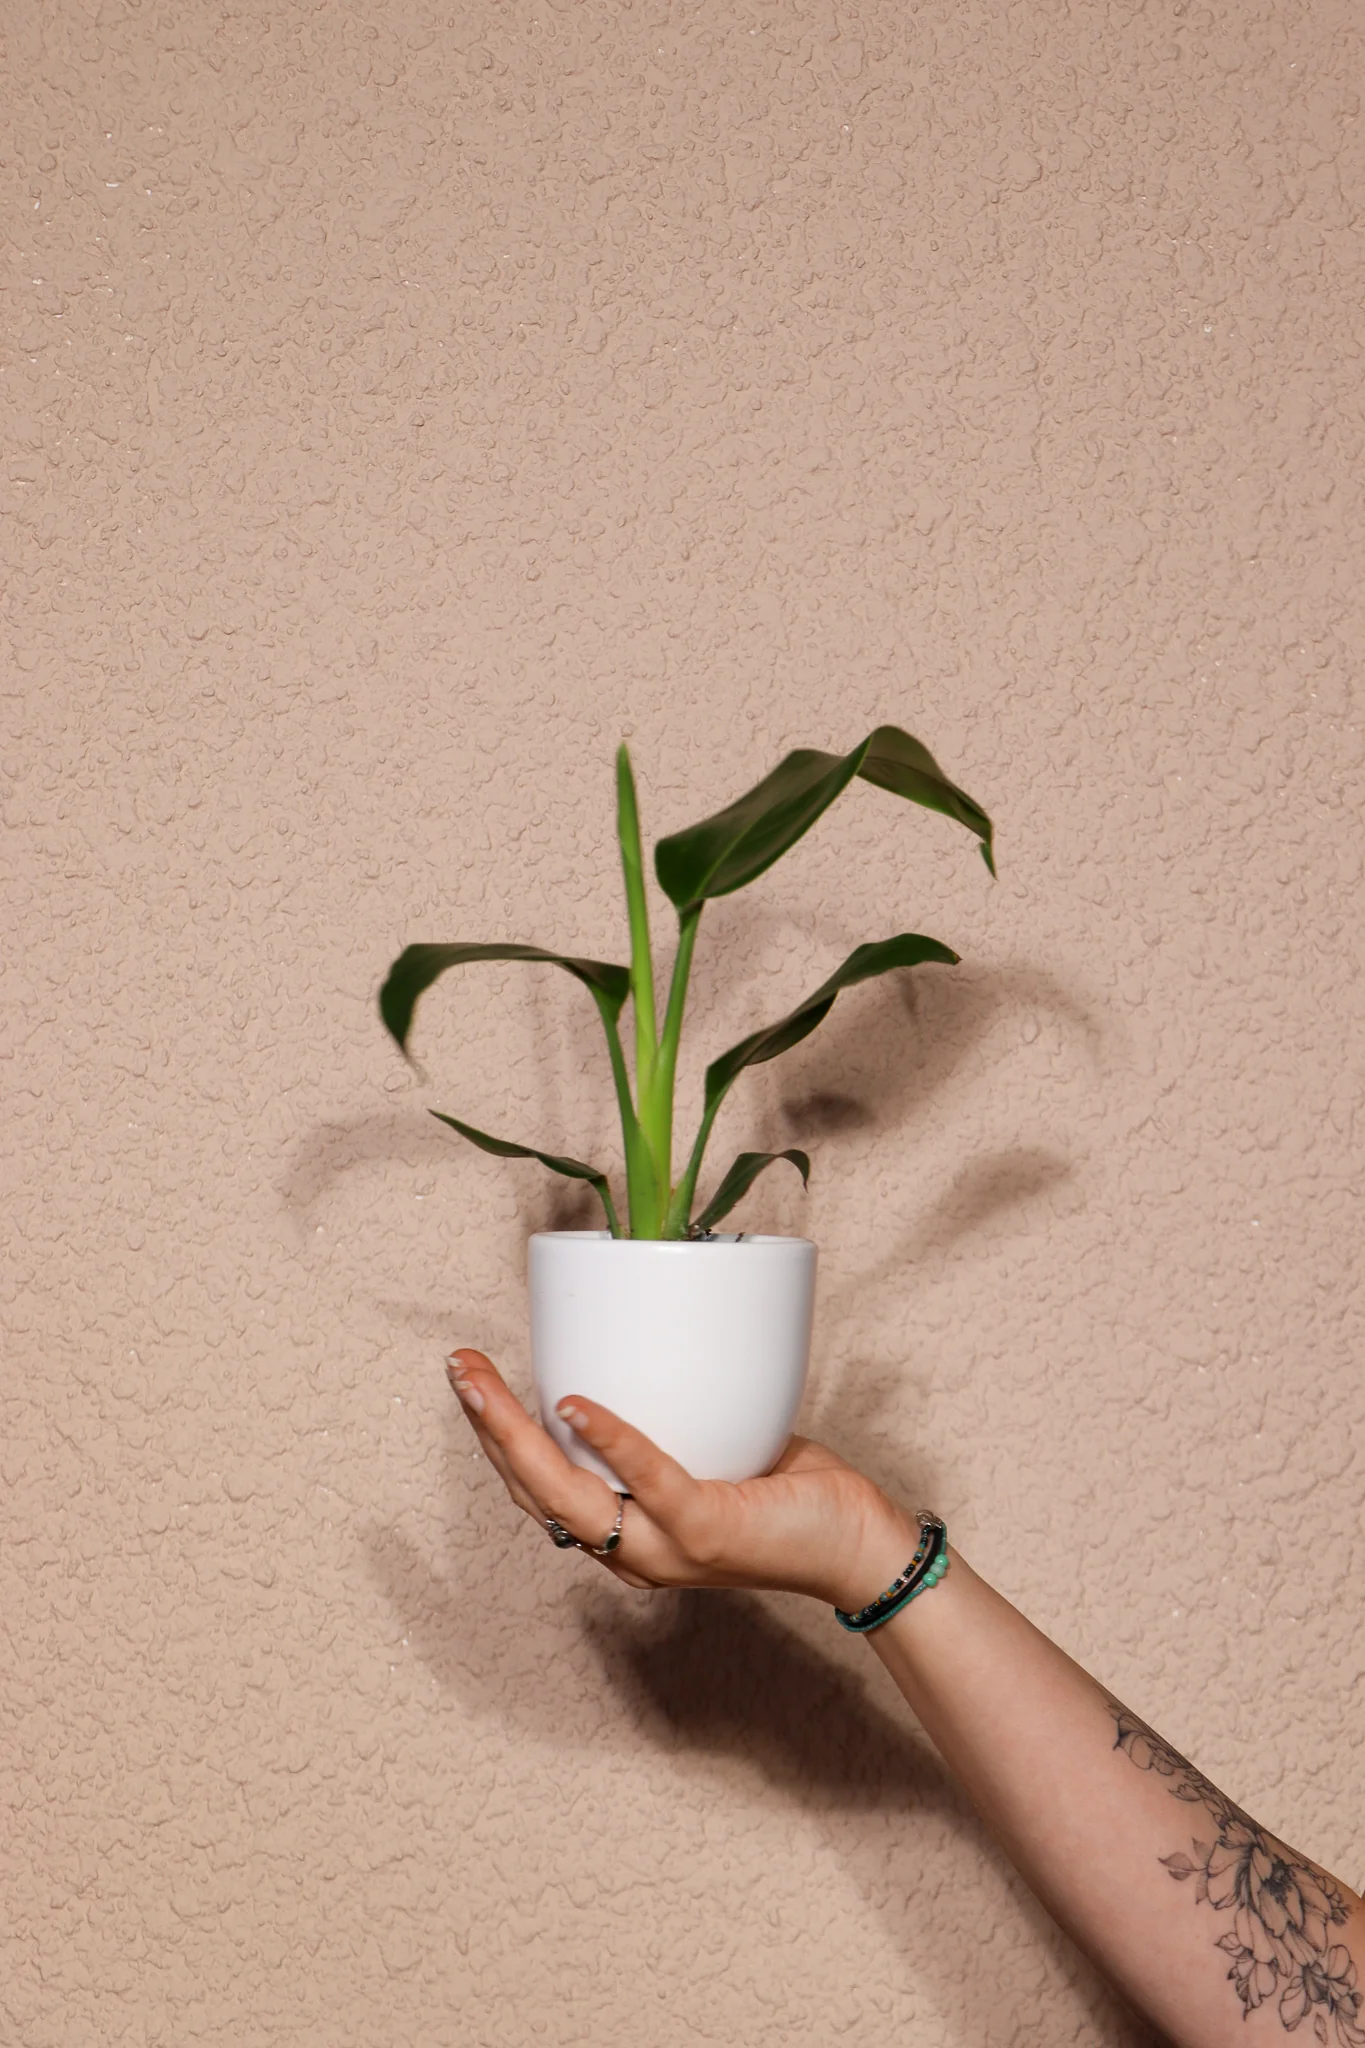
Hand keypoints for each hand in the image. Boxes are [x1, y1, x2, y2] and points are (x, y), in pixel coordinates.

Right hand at [445, 1349, 918, 1610]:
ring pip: (567, 1492)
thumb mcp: (709, 1448)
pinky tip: (574, 1404)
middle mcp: (630, 1550)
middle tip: (457, 1366)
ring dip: (516, 1433)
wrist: (856, 1544)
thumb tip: (634, 1336)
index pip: (539, 1488)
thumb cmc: (788, 1493)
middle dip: (486, 1426)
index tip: (469, 1377)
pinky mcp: (704, 1530)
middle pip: (534, 1490)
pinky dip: (608, 1438)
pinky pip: (646, 1480)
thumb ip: (666, 1415)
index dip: (495, 1435)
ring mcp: (664, 1546)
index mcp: (623, 1532)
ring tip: (482, 1382)